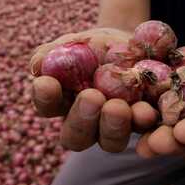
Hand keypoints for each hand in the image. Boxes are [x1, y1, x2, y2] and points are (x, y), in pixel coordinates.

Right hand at [29, 28, 157, 152]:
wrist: (129, 45)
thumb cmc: (93, 46)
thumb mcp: (74, 43)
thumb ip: (54, 53)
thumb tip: (38, 65)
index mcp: (62, 103)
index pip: (47, 106)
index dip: (45, 98)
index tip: (46, 82)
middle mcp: (86, 124)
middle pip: (77, 136)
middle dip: (83, 119)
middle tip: (91, 97)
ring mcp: (115, 127)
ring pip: (110, 142)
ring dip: (114, 126)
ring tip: (118, 106)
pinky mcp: (142, 123)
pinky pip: (144, 131)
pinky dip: (144, 122)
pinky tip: (146, 110)